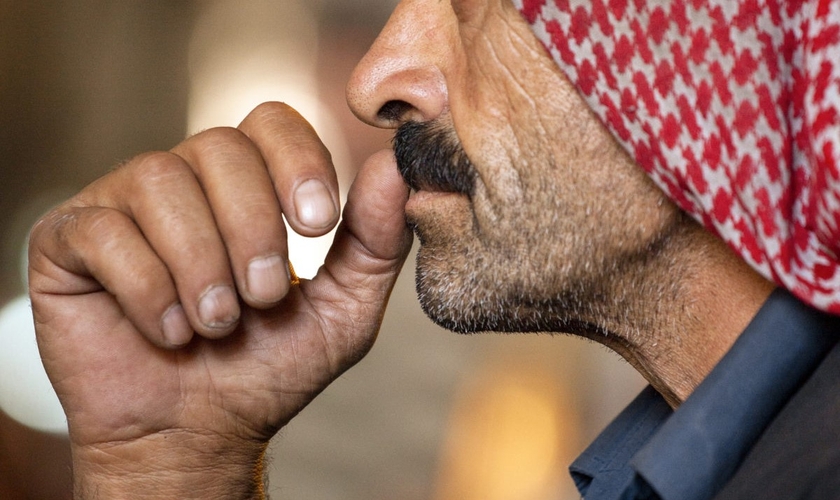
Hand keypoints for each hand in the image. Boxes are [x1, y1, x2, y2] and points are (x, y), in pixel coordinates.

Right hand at [27, 102, 411, 498]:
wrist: (195, 432)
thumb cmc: (267, 368)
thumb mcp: (342, 311)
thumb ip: (375, 241)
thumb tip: (399, 166)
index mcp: (249, 183)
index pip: (273, 121)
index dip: (298, 161)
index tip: (317, 225)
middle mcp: (185, 179)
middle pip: (219, 147)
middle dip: (253, 230)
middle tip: (262, 298)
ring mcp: (122, 203)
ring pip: (161, 182)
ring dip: (201, 265)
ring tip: (216, 323)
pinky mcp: (68, 239)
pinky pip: (104, 231)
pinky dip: (146, 289)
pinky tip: (166, 332)